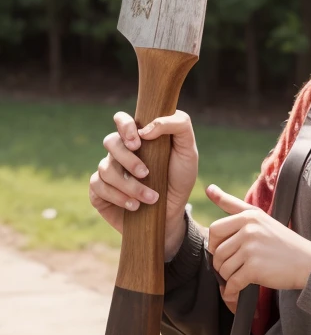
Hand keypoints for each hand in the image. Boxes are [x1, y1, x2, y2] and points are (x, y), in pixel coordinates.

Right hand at [89, 109, 198, 255]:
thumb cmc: (179, 180)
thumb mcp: (188, 151)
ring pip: (105, 168)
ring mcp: (107, 171)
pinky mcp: (99, 191)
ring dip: (129, 185)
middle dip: (129, 160)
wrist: (172, 214)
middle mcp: (119, 152)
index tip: (137, 143)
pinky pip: (97, 187)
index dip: (125, 126)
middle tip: (146, 174)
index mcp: (137, 137)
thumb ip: (178, 126)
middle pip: (111, 142)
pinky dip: (118, 197)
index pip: (122, 120)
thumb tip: (145, 129)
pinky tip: (134, 206)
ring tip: (150, 198)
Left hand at [206, 184, 310, 312]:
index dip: (215, 245)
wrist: (307, 263)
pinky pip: (232, 282)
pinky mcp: (254, 268)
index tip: (224, 251)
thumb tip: (209, 188)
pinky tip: (237, 292)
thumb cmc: (282, 242)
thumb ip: (233, 204)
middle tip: (231, 268)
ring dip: (228, 278)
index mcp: (248, 216)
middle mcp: (248, 230)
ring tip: (239, 278)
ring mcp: (251, 249)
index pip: (215, 229)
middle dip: (220, 264)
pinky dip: (232, 291)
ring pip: (223, 268)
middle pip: (217, 251)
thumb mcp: (260, 217)